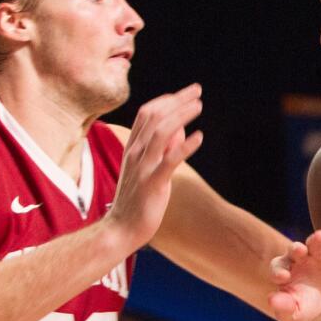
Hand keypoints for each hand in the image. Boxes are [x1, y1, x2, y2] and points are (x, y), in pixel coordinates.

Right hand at [106, 84, 204, 249]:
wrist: (120, 229)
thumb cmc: (137, 201)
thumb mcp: (148, 170)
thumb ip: (162, 149)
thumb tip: (181, 130)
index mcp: (132, 148)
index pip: (147, 113)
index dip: (167, 100)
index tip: (186, 94)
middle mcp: (135, 153)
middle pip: (155, 116)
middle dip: (177, 101)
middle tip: (197, 91)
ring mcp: (142, 167)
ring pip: (160, 132)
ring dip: (181, 115)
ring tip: (199, 106)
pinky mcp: (152, 183)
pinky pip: (169, 160)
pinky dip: (185, 146)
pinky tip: (200, 137)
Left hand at [269, 221, 320, 320]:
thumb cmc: (308, 305)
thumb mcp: (296, 313)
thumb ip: (283, 308)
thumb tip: (270, 300)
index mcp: (284, 271)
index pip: (277, 267)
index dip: (278, 271)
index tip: (283, 277)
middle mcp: (299, 259)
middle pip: (294, 250)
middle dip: (296, 249)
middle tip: (300, 250)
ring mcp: (316, 253)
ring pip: (314, 242)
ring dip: (316, 239)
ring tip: (319, 237)